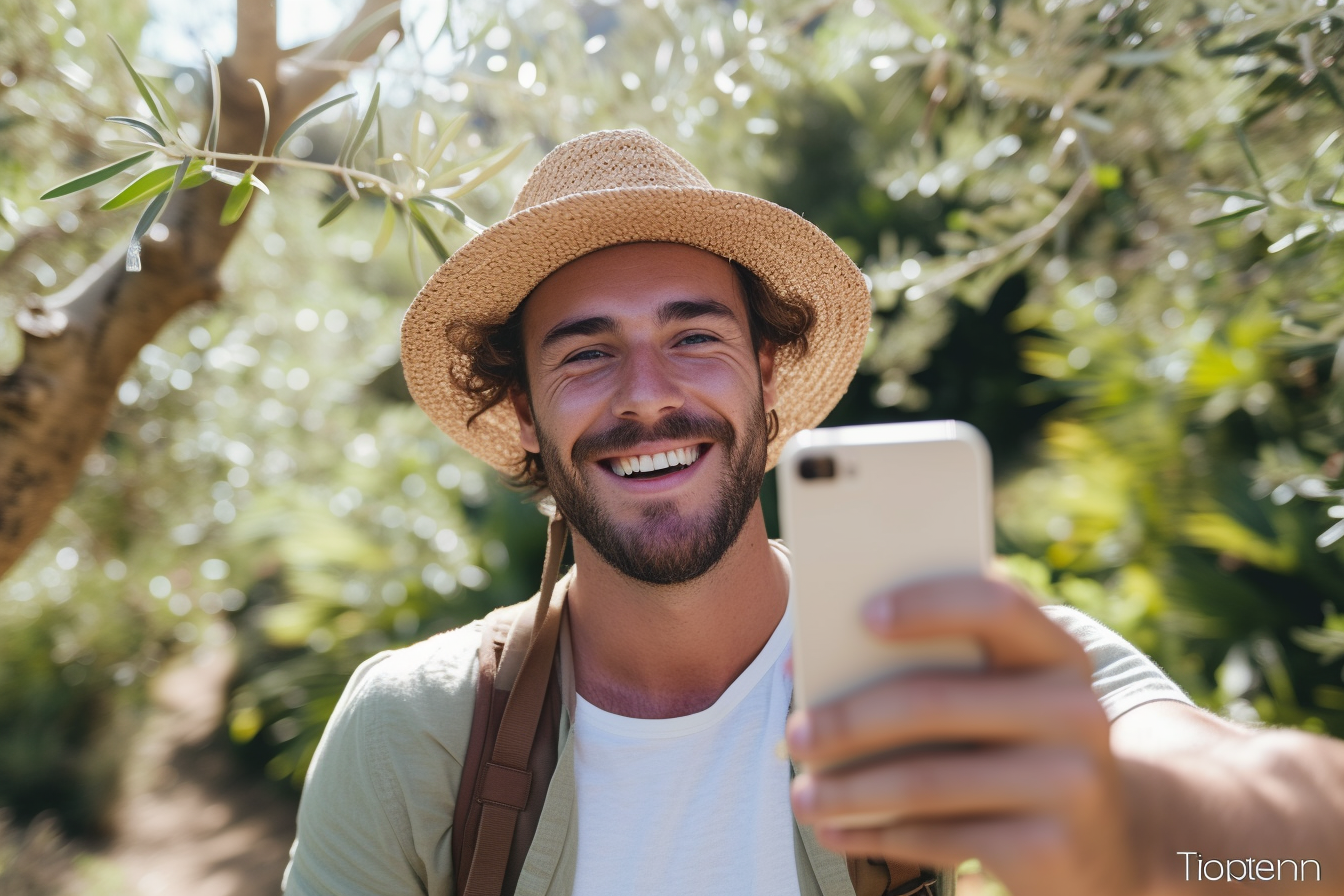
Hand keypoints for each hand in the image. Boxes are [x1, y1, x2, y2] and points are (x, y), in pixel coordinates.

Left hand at [786, 575, 1148, 895]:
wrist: (1108, 839)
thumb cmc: (1017, 744)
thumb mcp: (999, 695)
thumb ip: (932, 665)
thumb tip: (809, 664)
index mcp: (1057, 653)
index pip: (995, 605)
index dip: (927, 603)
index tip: (860, 614)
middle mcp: (1076, 710)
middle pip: (936, 700)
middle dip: (850, 718)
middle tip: (794, 734)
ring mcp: (1071, 782)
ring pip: (928, 780)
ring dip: (850, 789)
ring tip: (800, 796)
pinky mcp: (1051, 848)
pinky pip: (941, 838)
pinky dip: (877, 835)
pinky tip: (838, 830)